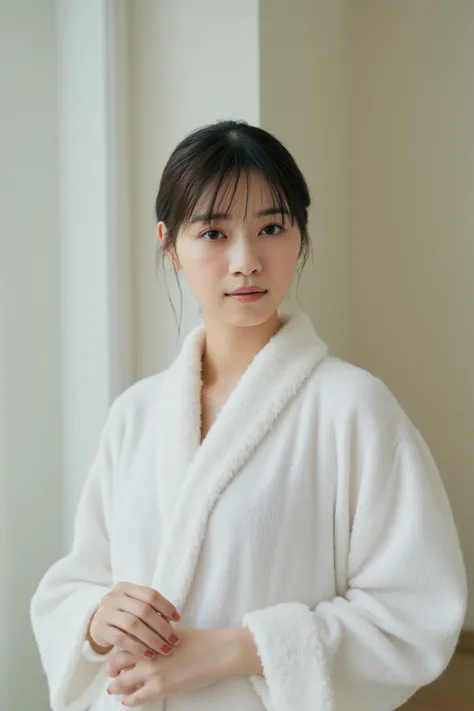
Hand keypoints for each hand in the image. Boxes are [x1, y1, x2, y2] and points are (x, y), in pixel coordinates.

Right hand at [87, 582, 180, 658]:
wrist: (96, 625)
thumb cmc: (122, 615)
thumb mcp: (133, 607)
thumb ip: (150, 609)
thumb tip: (173, 620)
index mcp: (125, 588)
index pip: (150, 594)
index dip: (166, 606)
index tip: (178, 620)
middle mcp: (114, 597)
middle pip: (143, 610)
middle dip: (162, 627)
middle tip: (174, 641)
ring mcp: (105, 612)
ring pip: (133, 625)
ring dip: (152, 639)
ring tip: (165, 650)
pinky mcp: (99, 629)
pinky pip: (121, 639)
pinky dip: (137, 647)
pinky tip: (149, 655)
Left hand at [105, 628, 242, 706]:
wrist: (215, 652)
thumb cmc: (198, 640)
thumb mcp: (173, 631)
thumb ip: (157, 633)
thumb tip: (149, 634)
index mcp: (150, 637)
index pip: (123, 643)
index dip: (116, 650)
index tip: (116, 656)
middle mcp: (146, 653)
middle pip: (116, 662)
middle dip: (111, 669)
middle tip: (112, 673)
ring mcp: (152, 672)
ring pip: (121, 682)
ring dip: (116, 687)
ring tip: (114, 689)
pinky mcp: (160, 688)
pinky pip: (136, 698)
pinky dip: (128, 700)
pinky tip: (127, 701)